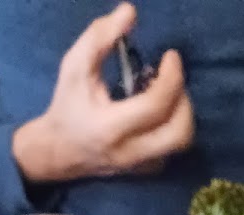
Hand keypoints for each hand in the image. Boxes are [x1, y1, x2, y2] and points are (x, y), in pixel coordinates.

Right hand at [13, 2, 193, 183]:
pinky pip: (173, 148)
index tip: (171, 56)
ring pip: (182, 143)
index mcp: (109, 128)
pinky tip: (157, 111)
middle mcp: (130, 153)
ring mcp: (141, 166)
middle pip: (180, 132)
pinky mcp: (146, 171)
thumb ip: (99, 38)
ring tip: (165, 92)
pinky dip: (173, 125)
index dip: (171, 78)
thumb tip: (130, 12)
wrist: (60, 152)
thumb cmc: (68, 106)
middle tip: (172, 79)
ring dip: (182, 112)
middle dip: (183, 99)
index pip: (155, 106)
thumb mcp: (75, 68)